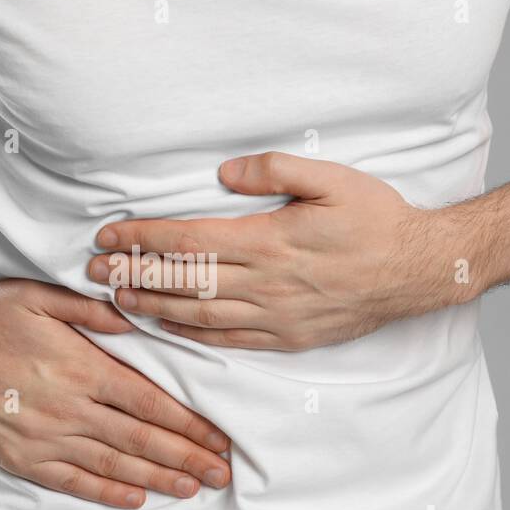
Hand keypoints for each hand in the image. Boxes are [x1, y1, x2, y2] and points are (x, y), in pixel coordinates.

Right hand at [0, 279, 230, 507]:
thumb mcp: (41, 296)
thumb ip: (92, 310)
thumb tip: (136, 320)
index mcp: (81, 368)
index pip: (149, 404)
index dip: (189, 425)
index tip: (218, 438)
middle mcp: (69, 409)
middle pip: (142, 440)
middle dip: (188, 458)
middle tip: (221, 472)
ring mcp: (46, 438)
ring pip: (114, 466)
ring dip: (158, 479)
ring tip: (192, 488)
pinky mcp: (23, 459)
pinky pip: (74, 482)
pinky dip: (108, 493)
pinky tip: (135, 498)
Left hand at [87, 152, 467, 350]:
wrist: (418, 269)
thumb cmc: (376, 218)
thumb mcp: (331, 178)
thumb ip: (275, 170)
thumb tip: (223, 175)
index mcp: (270, 239)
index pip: (189, 241)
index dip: (142, 239)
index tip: (108, 235)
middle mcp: (267, 282)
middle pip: (184, 281)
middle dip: (132, 274)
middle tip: (91, 271)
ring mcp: (277, 315)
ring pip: (199, 315)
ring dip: (153, 307)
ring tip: (116, 299)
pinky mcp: (289, 338)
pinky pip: (229, 340)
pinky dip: (192, 335)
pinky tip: (166, 328)